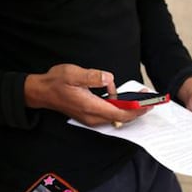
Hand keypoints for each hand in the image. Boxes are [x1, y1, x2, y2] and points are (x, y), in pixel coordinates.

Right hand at [24, 64, 148, 125]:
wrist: (42, 93)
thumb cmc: (56, 82)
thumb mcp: (73, 73)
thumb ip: (92, 77)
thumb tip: (108, 79)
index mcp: (91, 107)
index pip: (120, 113)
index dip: (136, 110)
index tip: (148, 104)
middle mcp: (93, 117)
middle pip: (121, 118)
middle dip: (137, 110)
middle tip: (150, 100)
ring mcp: (92, 118)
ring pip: (116, 117)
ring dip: (129, 109)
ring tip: (139, 98)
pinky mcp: (91, 116)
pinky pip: (110, 114)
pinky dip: (119, 107)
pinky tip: (120, 97)